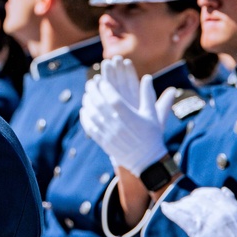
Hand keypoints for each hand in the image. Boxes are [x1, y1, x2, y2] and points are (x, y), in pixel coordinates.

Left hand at [79, 62, 172, 176]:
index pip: (113, 98)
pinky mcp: (103, 142)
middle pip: (100, 104)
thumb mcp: (152, 114)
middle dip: (93, 91)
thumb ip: (147, 95)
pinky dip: (85, 118)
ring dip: (88, 103)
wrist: (146, 160)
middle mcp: (117, 125)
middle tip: (90, 83)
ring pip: (93, 115)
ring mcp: (109, 134)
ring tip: (86, 94)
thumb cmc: (151, 135)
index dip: (105, 88)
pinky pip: (90, 128)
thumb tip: (147, 77)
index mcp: (130, 117)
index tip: (101, 80)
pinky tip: (84, 110)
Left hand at [161, 187, 236, 236]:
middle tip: (183, 204)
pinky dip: (170, 210)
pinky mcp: (197, 231)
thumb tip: (225, 190)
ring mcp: (208, 220)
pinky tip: (165, 207)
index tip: (196, 197)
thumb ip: (234, 205)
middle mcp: (219, 210)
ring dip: (179, 206)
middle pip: (198, 198)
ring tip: (172, 207)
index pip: (213, 193)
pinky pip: (180, 215)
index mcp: (232, 208)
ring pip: (188, 205)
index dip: (202, 194)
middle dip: (189, 201)